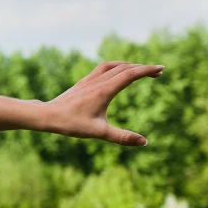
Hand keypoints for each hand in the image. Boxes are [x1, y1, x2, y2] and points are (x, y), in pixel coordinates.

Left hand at [44, 61, 163, 145]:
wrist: (46, 115)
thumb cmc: (71, 124)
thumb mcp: (99, 132)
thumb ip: (122, 137)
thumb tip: (144, 142)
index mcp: (104, 91)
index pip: (130, 74)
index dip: (147, 70)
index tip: (161, 69)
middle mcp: (97, 82)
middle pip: (124, 68)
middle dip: (142, 68)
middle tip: (158, 72)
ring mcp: (88, 81)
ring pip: (112, 66)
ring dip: (128, 65)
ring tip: (140, 70)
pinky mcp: (82, 83)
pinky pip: (102, 69)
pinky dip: (115, 67)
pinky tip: (116, 73)